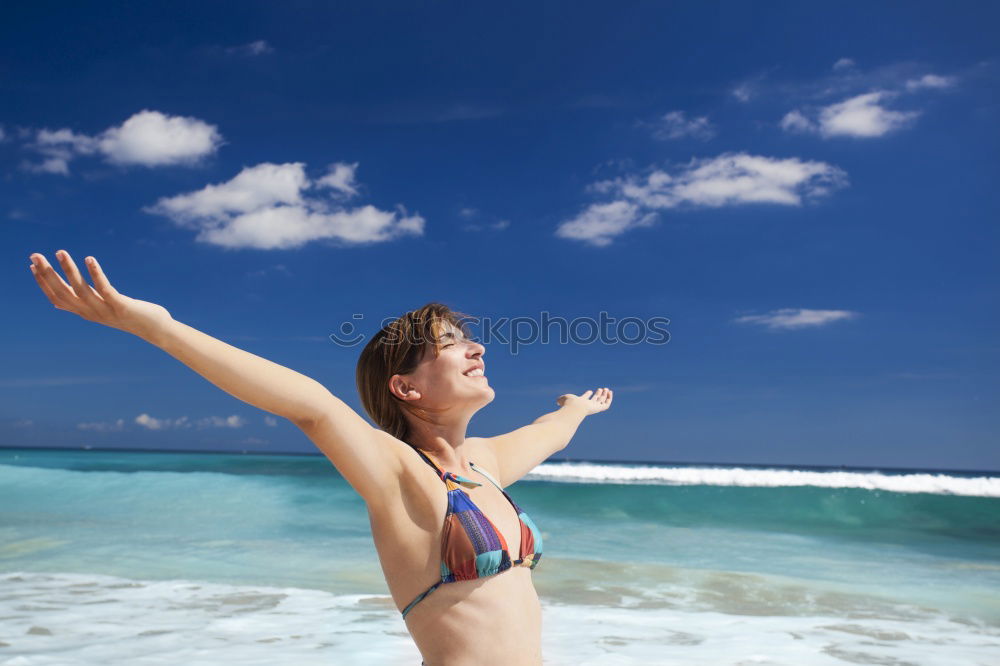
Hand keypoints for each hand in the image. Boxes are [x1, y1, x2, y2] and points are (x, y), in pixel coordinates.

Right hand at [29, 250, 172, 338]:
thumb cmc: (130, 315)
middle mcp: (91, 313)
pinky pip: (105, 288)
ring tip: (61, 252)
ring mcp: (106, 310)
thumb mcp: (102, 308)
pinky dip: (96, 273)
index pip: (57, 298)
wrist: (157, 330)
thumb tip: (60, 300)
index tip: (32, 265)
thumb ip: (85, 302)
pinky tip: (90, 259)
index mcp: (85, 312)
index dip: (43, 283)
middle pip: (64, 293)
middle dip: (48, 274)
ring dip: (69, 270)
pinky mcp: (121, 306)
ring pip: (81, 289)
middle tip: (35, 255)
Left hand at [556, 387, 612, 414]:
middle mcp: (588, 406)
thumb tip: (557, 401)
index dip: (587, 395)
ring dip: (604, 396)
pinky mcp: (599, 409)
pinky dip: (609, 399)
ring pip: (601, 402)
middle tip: (601, 389)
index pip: (585, 400)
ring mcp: (593, 407)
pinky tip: (610, 392)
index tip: (590, 391)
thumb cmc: (568, 404)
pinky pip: (606, 405)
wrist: (574, 409)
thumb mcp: (563, 399)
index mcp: (580, 403)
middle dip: (598, 395)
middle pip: (594, 401)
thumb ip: (560, 400)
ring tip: (606, 389)